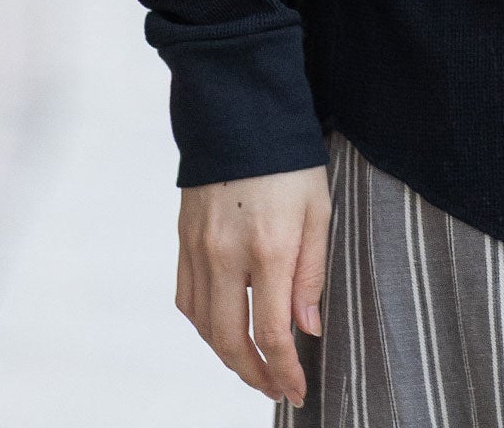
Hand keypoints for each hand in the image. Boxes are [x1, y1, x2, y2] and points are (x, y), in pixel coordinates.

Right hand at [175, 164, 330, 407]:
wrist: (242, 115)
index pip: (270, 331)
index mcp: (269, 247)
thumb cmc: (291, 161)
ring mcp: (199, 249)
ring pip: (203, 325)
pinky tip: (223, 329)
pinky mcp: (183, 241)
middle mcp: (227, 254)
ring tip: (254, 365)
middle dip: (254, 374)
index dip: (283, 369)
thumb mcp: (319, 210)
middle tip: (276, 388)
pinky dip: (204, 324)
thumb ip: (312, 273)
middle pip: (229, 339)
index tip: (297, 389)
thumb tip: (306, 330)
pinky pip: (187, 299)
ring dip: (227, 354)